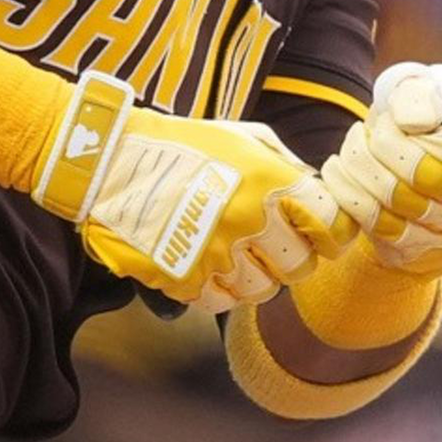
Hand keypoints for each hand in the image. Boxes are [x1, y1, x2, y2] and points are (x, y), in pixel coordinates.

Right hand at [39, 72, 342, 310]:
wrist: (111, 162)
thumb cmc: (181, 145)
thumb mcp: (242, 137)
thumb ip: (285, 165)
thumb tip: (315, 191)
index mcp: (270, 183)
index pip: (330, 224)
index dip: (331, 233)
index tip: (323, 234)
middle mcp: (250, 222)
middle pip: (300, 265)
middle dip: (291, 257)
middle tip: (273, 245)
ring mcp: (217, 255)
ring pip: (263, 290)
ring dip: (255, 276)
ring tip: (235, 254)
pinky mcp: (186, 280)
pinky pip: (223, 303)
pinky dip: (221, 290)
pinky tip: (209, 267)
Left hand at [313, 63, 441, 276]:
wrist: (396, 162)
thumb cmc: (416, 122)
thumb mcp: (419, 91)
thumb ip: (418, 93)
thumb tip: (415, 124)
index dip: (433, 138)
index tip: (404, 123)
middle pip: (428, 177)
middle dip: (385, 145)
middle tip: (371, 129)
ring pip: (397, 203)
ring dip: (361, 166)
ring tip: (354, 144)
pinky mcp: (420, 252)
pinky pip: (377, 225)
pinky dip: (350, 192)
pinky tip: (341, 170)